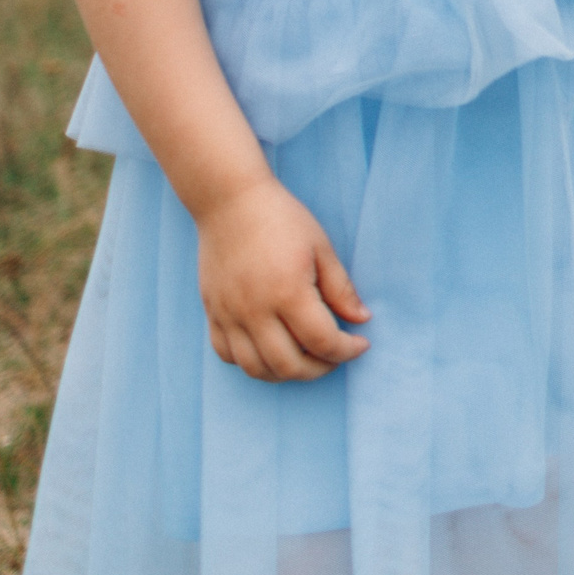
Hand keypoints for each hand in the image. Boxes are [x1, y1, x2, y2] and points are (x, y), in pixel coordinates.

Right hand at [197, 177, 369, 381]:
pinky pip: (227, 354)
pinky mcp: (212, 313)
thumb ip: (341, 289)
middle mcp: (255, 310)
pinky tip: (271, 349)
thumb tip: (361, 320)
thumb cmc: (282, 219)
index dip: (347, 350)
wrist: (230, 202)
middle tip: (335, 355)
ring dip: (286, 373)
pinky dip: (251, 362)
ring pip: (255, 368)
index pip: (322, 341)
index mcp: (288, 292)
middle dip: (320, 368)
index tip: (360, 344)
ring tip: (306, 358)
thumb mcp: (321, 247)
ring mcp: (229, 314)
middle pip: (288, 365)